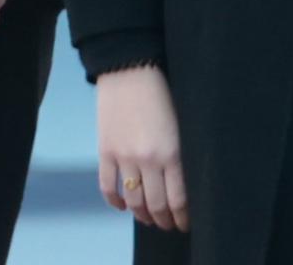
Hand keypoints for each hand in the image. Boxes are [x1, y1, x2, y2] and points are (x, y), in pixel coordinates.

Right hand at [96, 66, 189, 232]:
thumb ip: (183, 148)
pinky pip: (107, 187)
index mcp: (172, 151)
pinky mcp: (105, 152)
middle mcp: (147, 159)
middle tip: (170, 225)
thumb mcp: (183, 118)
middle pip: (155, 205)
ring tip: (150, 219)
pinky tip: (123, 206)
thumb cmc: (164, 88)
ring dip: (142, 215)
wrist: (130, 67)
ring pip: (133, 200)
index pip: (178, 198)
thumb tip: (186, 176)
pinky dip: (115, 202)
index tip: (186, 223)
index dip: (183, 216)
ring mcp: (123, 157)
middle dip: (164, 220)